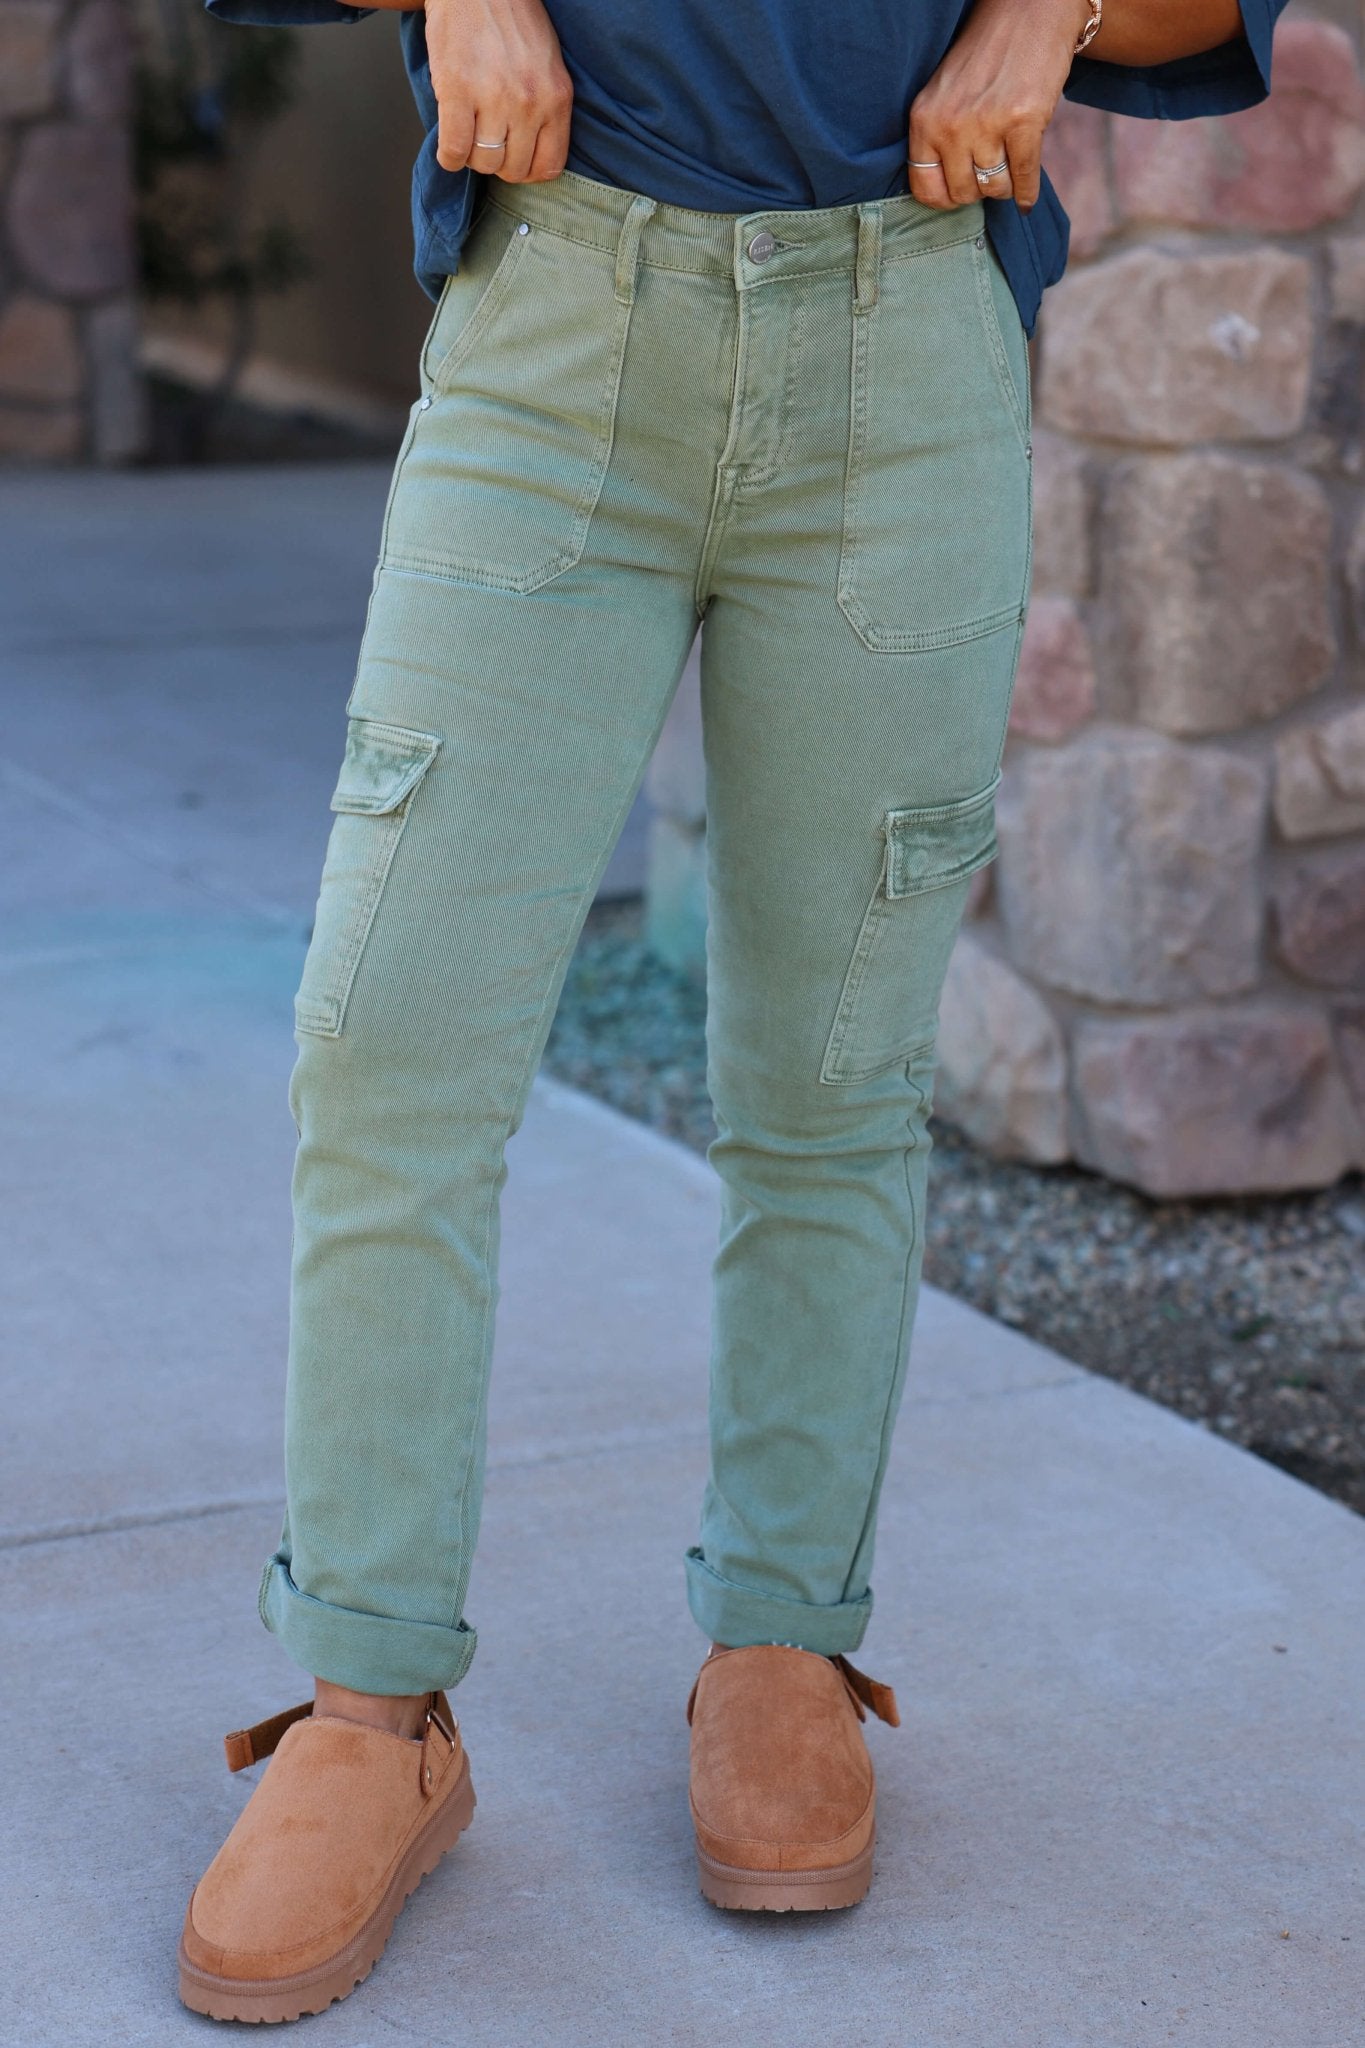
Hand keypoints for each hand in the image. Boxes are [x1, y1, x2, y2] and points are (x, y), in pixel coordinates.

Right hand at [425, 0, 572, 183]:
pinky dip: (449, 156)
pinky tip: (449, 147)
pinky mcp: (458, 91)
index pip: (549, 167)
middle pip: (513, 169)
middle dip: (498, 163)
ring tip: (469, 136)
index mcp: (556, 97)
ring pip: (484, 162)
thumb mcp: (547, 64)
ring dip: (472, 157)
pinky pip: (455, 149)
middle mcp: (529, 102)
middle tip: (487, 143)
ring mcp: (494, 98)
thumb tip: (532, 150)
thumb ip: (546, 106)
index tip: (514, 160)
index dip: (528, 171)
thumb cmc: (511, 18)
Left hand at [908, 0, 1090, 212]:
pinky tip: (1026, 197)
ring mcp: (987, 124)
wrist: (1028, 11)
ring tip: (1007, 171)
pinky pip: (1023, 178)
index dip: (944, 198)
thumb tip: (946, 193)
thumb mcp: (944, 93)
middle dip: (977, 190)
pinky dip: (1027, 192)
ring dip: (1003, 186)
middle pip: (962, 193)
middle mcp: (951, 124)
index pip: (924, 187)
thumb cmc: (985, 56)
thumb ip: (938, 137)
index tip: (958, 193)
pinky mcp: (1024, 121)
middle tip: (987, 175)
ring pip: (993, 188)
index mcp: (925, 118)